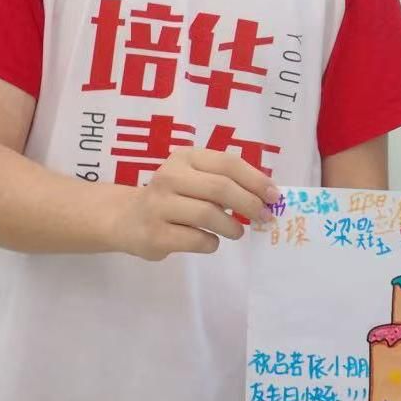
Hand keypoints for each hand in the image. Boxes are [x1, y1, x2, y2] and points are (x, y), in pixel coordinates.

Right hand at [112, 147, 278, 260]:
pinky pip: (196, 239)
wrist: (125, 218)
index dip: (255, 179)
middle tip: (264, 217)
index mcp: (185, 157)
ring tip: (237, 231)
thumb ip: (224, 180)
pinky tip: (211, 241)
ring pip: (209, 214)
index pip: (227, 163)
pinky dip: (211, 243)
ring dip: (232, 226)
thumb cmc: (171, 196)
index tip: (274, 195)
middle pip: (220, 188)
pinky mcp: (155, 234)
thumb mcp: (193, 178)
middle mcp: (169, 176)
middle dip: (249, 204)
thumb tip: (266, 194)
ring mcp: (159, 206)